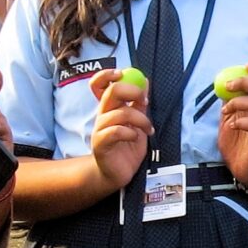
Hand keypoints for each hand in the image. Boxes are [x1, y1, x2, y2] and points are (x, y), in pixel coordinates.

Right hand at [87, 70, 152, 190]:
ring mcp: (100, 129)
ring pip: (120, 112)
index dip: (108, 75)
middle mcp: (102, 115)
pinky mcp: (100, 143)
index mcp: (109, 108)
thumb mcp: (137, 122)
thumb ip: (139, 104)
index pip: (99, 84)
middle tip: (144, 100)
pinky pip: (116, 131)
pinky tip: (135, 138)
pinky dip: (130, 132)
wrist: (115, 174)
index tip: (122, 73)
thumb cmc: (126, 147)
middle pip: (111, 91)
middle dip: (132, 91)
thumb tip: (145, 81)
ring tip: (148, 129)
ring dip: (140, 119)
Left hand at [215, 64, 247, 183]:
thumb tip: (221, 84)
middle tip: (228, 86)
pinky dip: (242, 122)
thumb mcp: (228, 118)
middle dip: (244, 82)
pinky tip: (231, 126)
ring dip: (238, 102)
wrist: (243, 169)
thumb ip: (228, 102)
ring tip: (225, 111)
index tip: (246, 66)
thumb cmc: (237, 143)